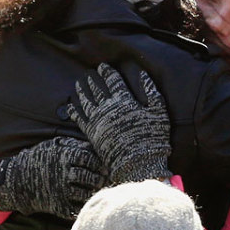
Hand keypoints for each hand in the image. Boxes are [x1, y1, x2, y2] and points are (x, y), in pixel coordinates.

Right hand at [0, 136, 103, 217]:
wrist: (17, 181)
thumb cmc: (38, 160)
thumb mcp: (52, 146)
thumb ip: (73, 144)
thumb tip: (93, 144)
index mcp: (63, 158)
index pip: (88, 158)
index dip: (98, 162)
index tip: (103, 165)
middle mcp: (62, 174)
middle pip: (89, 177)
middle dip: (99, 178)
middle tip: (103, 178)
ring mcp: (60, 191)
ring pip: (85, 193)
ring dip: (93, 191)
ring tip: (96, 188)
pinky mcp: (58, 206)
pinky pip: (76, 208)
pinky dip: (83, 205)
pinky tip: (85, 199)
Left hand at [68, 64, 170, 183]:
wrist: (137, 162)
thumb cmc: (151, 138)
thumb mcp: (158, 113)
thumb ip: (152, 93)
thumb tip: (143, 75)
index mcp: (125, 100)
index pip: (114, 81)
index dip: (108, 72)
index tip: (102, 66)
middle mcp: (109, 107)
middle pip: (98, 89)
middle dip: (93, 80)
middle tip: (89, 74)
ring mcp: (98, 120)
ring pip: (86, 101)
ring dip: (82, 91)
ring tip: (78, 85)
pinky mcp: (91, 133)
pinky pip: (79, 119)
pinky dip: (74, 111)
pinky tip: (71, 106)